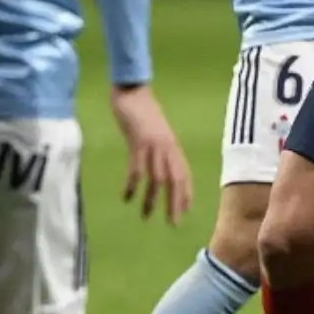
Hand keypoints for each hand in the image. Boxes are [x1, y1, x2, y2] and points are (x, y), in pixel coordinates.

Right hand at [108, 85, 192, 223]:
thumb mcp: (155, 132)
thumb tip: (159, 167)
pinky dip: (132, 185)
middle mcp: (167, 147)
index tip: (186, 211)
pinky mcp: (138, 142)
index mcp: (173, 145)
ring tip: (146, 217)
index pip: (184, 173)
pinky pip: (136, 168)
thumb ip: (160, 148)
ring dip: (153, 199)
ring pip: (157, 178)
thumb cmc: (143, 111)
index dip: (186, 193)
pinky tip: (127, 197)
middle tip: (173, 223)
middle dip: (175, 202)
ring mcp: (153, 145)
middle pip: (175, 179)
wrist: (133, 90)